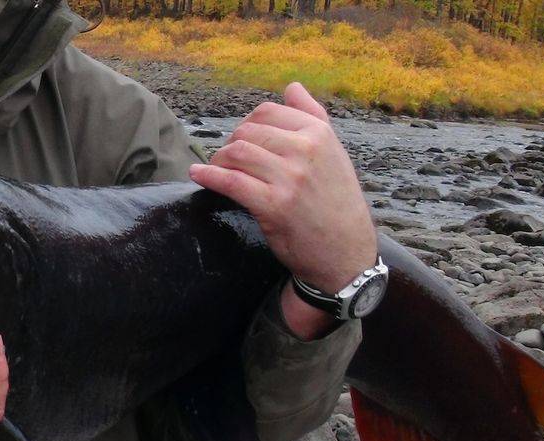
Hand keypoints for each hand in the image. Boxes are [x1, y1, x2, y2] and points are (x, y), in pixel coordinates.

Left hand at [189, 82, 377, 337]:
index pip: (267, 112)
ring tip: (216, 170)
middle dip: (230, 144)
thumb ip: (312, 116)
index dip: (246, 125)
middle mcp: (306, 150)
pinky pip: (231, 182)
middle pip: (248, 131)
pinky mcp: (274, 206)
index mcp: (319, 133)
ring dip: (218, 160)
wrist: (346, 252)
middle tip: (225, 160)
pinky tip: (197, 175)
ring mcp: (290, 178)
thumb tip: (291, 86)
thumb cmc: (336, 202)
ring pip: (237, 152)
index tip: (240, 141)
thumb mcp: (334, 153)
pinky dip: (209, 176)